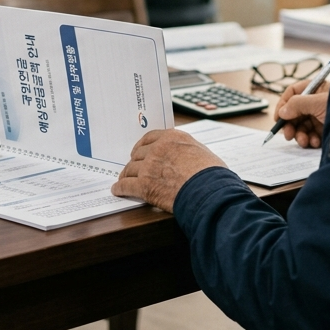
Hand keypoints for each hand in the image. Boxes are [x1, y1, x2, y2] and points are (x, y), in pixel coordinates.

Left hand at [111, 129, 226, 211]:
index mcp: (173, 138)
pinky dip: (120, 188)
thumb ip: (187, 150)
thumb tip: (185, 156)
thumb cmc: (212, 175)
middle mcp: (158, 149)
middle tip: (134, 168)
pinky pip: (125, 185)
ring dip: (126, 175)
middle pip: (138, 154)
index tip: (140, 151)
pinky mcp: (144, 185)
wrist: (209, 192)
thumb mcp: (202, 152)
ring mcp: (149, 167)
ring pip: (130, 169)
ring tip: (124, 179)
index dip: (143, 146)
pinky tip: (117, 190)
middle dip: (136, 162)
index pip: (150, 137)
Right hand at [273, 78, 329, 148]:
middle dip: (291, 124)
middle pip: (295, 111)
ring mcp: (321, 116)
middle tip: (287, 135)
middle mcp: (317, 101)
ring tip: (303, 141)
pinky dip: (309, 140)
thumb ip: (297, 104)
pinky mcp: (326, 129)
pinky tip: (314, 143)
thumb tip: (283, 111)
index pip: (293, 92)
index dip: (283, 104)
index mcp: (316, 88)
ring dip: (299, 134)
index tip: (278, 118)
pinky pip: (311, 135)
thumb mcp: (317, 103)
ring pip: (302, 125)